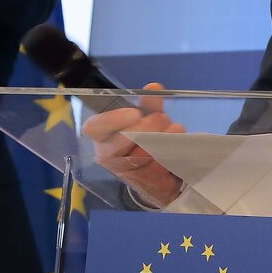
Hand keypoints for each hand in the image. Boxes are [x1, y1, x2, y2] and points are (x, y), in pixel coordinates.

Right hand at [80, 83, 185, 205]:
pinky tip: (177, 147)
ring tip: (174, 130)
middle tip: (162, 118)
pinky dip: (168, 156)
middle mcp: (108, 155)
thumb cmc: (146, 140)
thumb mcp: (148, 121)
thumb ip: (149, 106)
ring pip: (139, 157)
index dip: (112, 120)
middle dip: (145, 129)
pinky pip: (156, 170)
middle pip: (119, 143)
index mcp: (104, 136)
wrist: (158, 174)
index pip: (94, 127)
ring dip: (160, 140)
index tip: (135, 113)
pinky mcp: (145, 184)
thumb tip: (153, 88)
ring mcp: (125, 172)